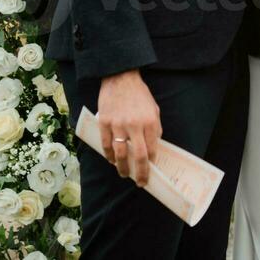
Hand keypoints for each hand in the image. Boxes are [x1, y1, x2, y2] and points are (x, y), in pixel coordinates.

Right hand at [98, 70, 161, 186]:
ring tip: (125, 174)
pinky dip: (109, 156)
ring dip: (123, 168)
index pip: (152, 149)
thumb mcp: (153, 108)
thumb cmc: (138, 93)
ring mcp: (118, 124)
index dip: (152, 162)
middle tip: (141, 182)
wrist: (120, 77)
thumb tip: (154, 146)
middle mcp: (134, 125)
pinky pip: (106, 145)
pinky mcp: (104, 122)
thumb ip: (155, 127)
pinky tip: (111, 161)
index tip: (151, 169)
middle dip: (141, 173)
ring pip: (120, 154)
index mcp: (149, 121)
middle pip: (138, 156)